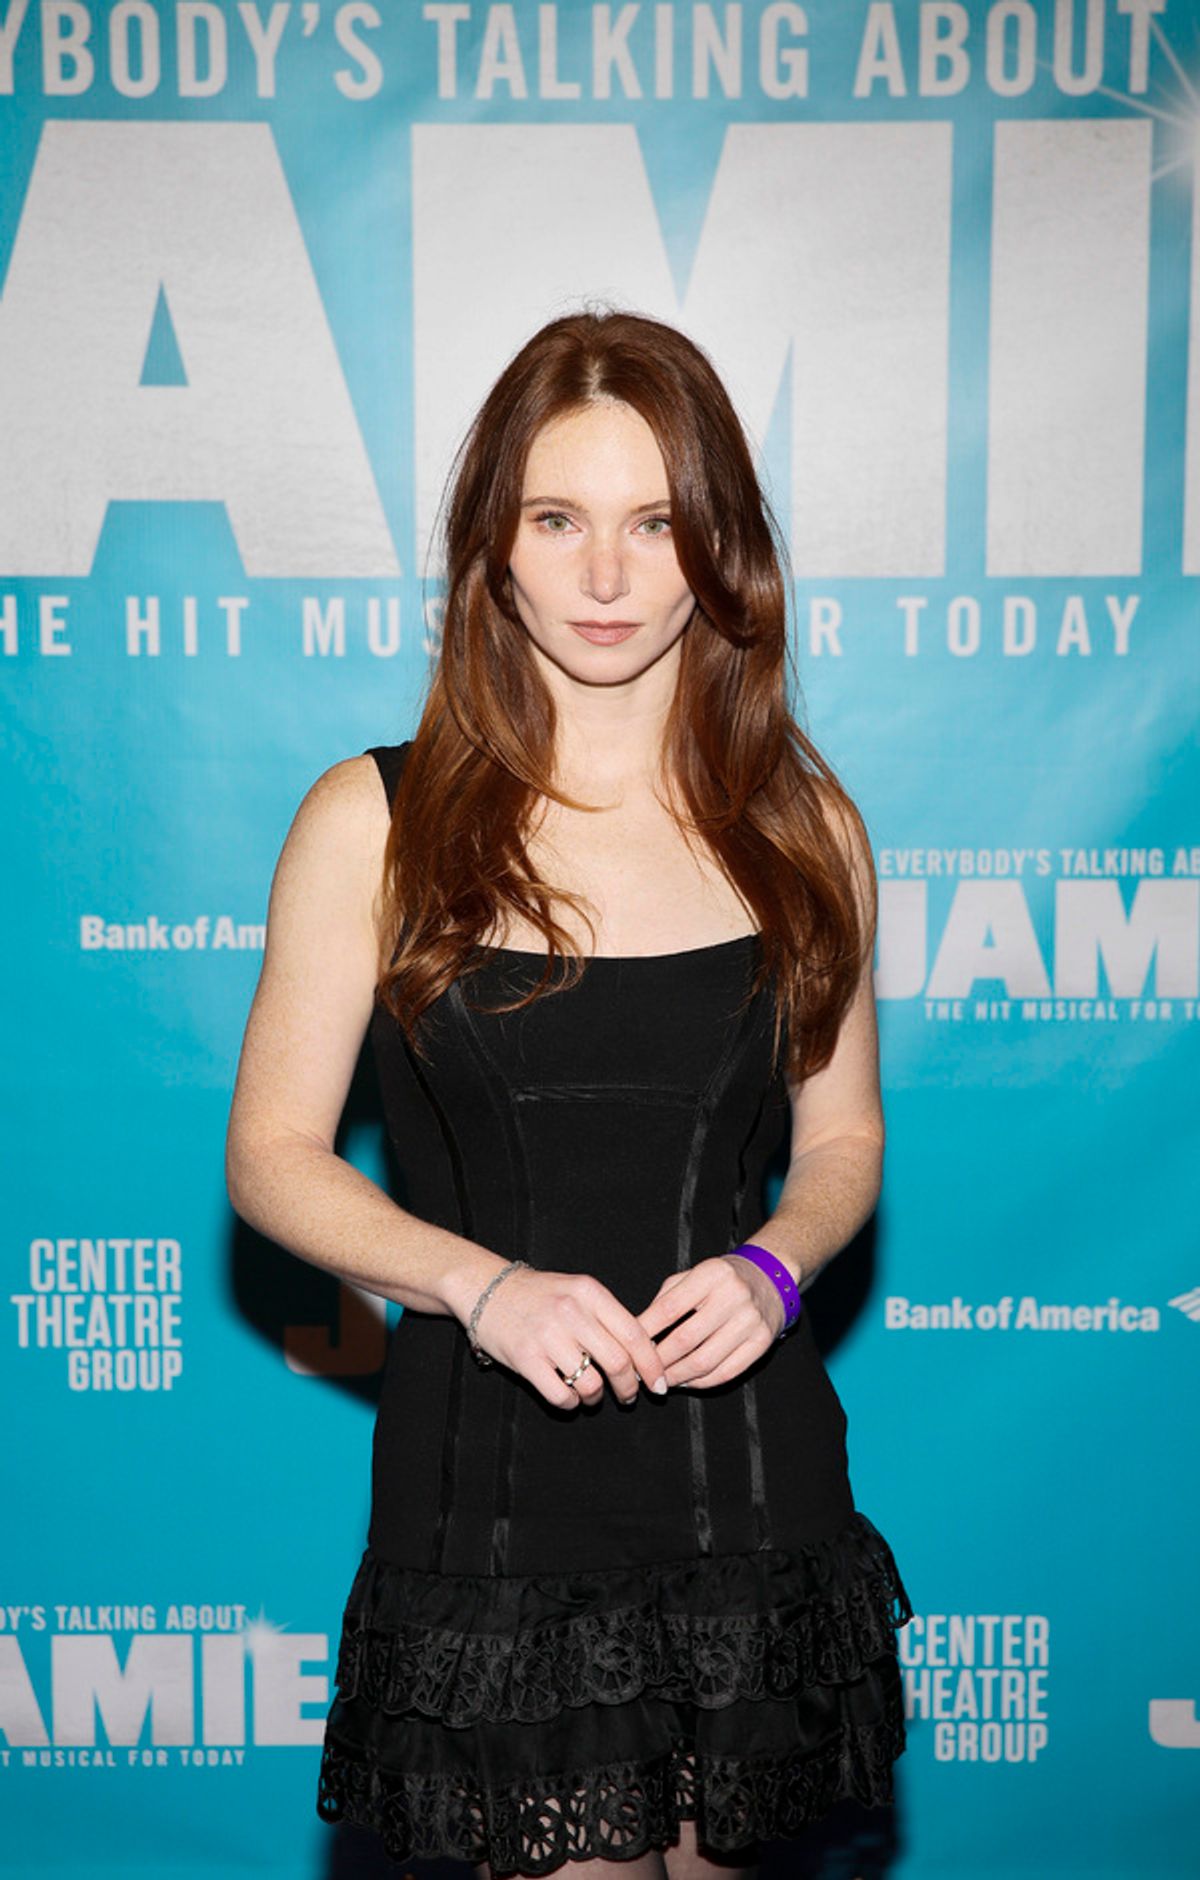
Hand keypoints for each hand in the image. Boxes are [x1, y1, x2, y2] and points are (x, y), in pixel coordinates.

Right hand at [465, 1266, 669, 1409]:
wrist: (489, 1290)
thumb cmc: (541, 1296)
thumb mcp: (578, 1292)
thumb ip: (609, 1317)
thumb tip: (644, 1354)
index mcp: (590, 1293)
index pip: (634, 1334)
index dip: (652, 1364)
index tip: (660, 1382)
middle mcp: (570, 1312)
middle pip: (618, 1362)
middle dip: (630, 1386)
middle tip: (629, 1395)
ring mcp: (546, 1335)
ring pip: (591, 1384)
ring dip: (597, 1398)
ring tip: (593, 1396)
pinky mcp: (525, 1357)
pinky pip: (560, 1395)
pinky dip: (570, 1404)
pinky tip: (569, 1398)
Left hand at [635, 1255, 783, 1388]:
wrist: (769, 1279)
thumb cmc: (720, 1280)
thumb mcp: (692, 1275)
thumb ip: (666, 1298)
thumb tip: (639, 1333)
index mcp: (711, 1274)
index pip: (668, 1308)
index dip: (646, 1332)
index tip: (628, 1347)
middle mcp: (733, 1296)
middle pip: (685, 1340)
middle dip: (658, 1361)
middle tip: (641, 1372)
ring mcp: (751, 1321)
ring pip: (705, 1361)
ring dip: (677, 1376)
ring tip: (661, 1380)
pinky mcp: (762, 1342)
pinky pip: (727, 1372)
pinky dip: (702, 1383)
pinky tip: (687, 1381)